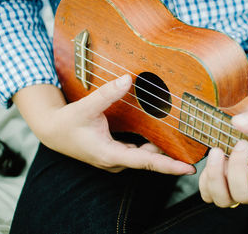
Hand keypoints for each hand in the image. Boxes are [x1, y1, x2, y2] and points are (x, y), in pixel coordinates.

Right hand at [14, 75, 194, 174]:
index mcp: (111, 155)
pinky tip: (162, 137)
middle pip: (150, 161)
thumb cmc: (67, 123)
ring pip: (145, 156)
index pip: (146, 162)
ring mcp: (116, 159)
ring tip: (183, 142)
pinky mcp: (116, 153)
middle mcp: (116, 161)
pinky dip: (151, 146)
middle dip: (172, 157)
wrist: (52, 132)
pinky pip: (139, 152)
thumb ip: (106, 94)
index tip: (189, 169)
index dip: (169, 166)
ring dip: (162, 150)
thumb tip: (127, 79)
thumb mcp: (85, 108)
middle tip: (195, 150)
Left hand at [199, 98, 247, 207]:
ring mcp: (238, 190)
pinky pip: (208, 193)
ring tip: (217, 151)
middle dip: (237, 168)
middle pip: (242, 195)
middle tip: (242, 143)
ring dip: (216, 175)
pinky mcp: (222, 184)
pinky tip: (214, 158)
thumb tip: (238, 122)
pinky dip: (206, 179)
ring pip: (222, 198)